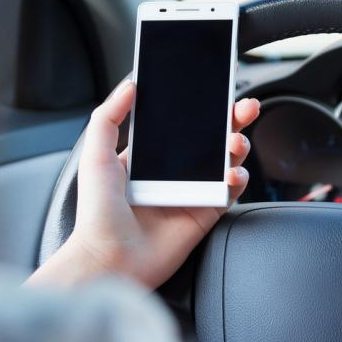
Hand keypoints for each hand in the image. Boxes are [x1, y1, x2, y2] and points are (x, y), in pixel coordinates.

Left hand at [29, 80, 258, 289]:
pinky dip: (238, 179)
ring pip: (226, 161)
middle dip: (232, 119)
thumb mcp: (95, 155)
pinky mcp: (205, 212)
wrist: (110, 258)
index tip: (217, 88)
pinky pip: (230, 191)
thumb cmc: (98, 212)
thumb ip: (108, 116)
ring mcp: (192, 191)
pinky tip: (232, 174)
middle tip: (245, 106)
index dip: (203, 106)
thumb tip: (130, 84)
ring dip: (238, 146)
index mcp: (151, 155)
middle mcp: (174, 171)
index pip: (183, 123)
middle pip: (212, 137)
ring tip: (236, 141)